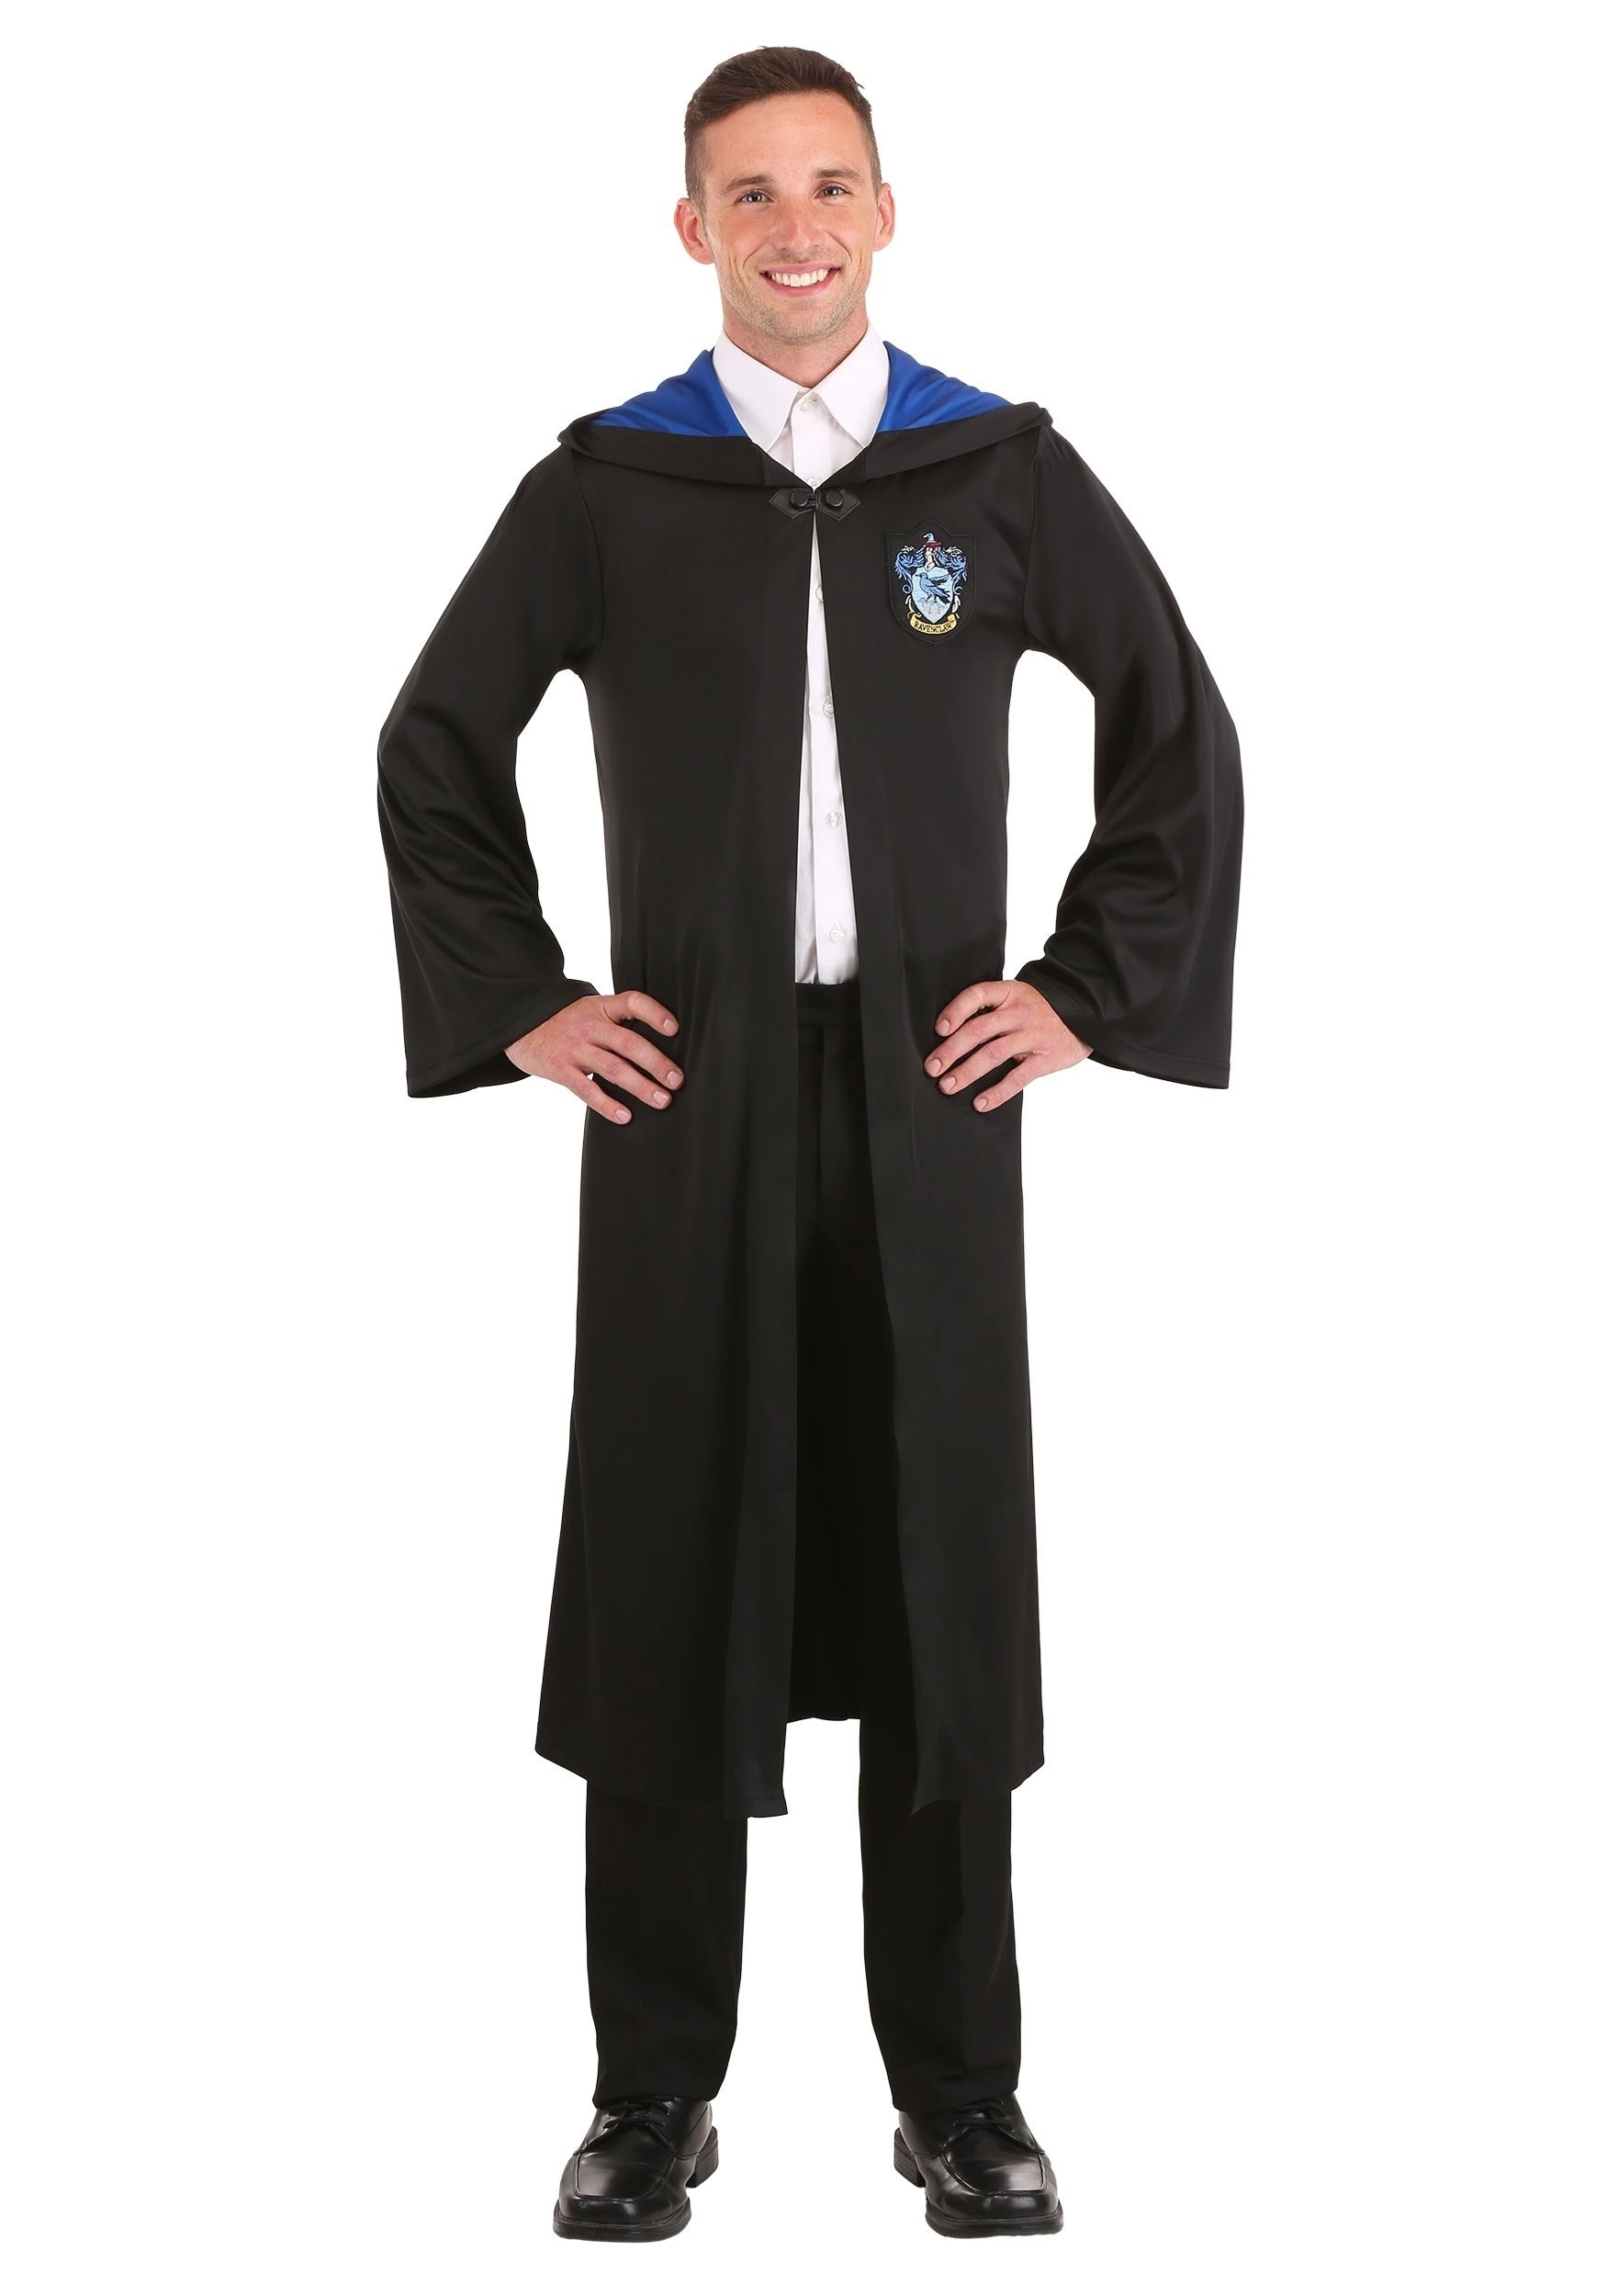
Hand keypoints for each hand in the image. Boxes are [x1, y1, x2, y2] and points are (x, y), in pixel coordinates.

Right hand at [505, 991, 681, 1122]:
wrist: (519, 1025)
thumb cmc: (565, 1021)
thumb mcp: (590, 1010)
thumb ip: (617, 1021)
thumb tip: (659, 1043)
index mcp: (601, 1007)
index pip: (632, 1002)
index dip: (654, 1013)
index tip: (674, 1029)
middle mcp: (589, 1025)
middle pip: (628, 1042)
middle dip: (656, 1063)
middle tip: (676, 1080)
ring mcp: (574, 1048)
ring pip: (613, 1068)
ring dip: (640, 1086)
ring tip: (662, 1100)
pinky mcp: (560, 1069)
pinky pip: (586, 1089)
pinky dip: (607, 1104)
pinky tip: (625, 1115)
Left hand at [925, 979, 1089, 1111]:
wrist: (1084, 1016)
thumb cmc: (1040, 1010)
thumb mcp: (1017, 999)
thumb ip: (991, 1010)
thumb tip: (949, 1033)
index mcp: (1009, 993)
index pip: (976, 996)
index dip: (955, 1011)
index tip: (938, 1030)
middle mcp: (1020, 1012)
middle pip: (979, 1030)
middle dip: (951, 1050)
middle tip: (932, 1068)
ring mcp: (1033, 1035)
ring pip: (993, 1054)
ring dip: (966, 1072)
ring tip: (947, 1086)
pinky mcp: (1045, 1059)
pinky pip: (1017, 1078)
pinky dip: (997, 1093)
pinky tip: (980, 1103)